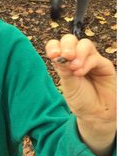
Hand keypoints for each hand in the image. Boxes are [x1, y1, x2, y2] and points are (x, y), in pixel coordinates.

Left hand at [45, 35, 115, 155]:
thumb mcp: (68, 85)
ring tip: (74, 67)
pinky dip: (86, 63)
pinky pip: (95, 57)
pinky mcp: (104, 66)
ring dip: (78, 53)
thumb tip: (58, 55)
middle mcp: (77, 58)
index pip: (57, 45)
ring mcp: (91, 60)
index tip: (52, 56)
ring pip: (85, 44)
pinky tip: (81, 73)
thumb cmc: (81, 100)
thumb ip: (64, 69)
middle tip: (65, 56)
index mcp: (64, 61)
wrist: (96, 115)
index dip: (53, 46)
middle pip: (71, 39)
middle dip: (67, 45)